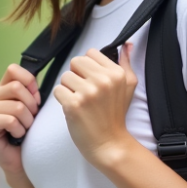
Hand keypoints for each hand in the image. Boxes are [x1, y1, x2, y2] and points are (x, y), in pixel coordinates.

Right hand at [0, 64, 41, 175]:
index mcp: (1, 88)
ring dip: (27, 121)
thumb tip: (33, 82)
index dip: (29, 82)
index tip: (36, 99)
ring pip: (17, 106)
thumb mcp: (32, 107)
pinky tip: (16, 136)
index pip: (13, 70)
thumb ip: (30, 91)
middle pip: (17, 88)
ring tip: (23, 130)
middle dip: (31, 106)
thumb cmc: (28, 134)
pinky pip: (10, 120)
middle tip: (30, 120)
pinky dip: (19, 130)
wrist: (20, 160)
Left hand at [53, 44, 137, 170]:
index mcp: (116, 73)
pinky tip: (73, 109)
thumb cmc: (116, 114)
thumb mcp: (129, 86)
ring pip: (65, 76)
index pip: (90, 53)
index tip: (93, 82)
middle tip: (85, 92)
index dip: (88, 68)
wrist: (110, 144)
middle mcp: (103, 80)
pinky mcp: (73, 104)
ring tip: (80, 102)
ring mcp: (88, 92)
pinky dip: (62, 100)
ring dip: (68, 89)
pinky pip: (57, 90)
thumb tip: (127, 44)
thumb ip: (126, 63)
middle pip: (75, 62)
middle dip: (77, 76)